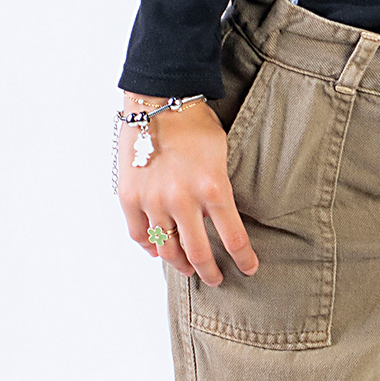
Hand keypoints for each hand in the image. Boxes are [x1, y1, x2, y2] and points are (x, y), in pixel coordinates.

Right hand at [116, 98, 258, 286]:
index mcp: (213, 188)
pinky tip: (158, 249)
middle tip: (216, 279)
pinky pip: (139, 234)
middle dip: (210, 271)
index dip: (244, 259)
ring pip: (167, 249)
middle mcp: (183, 200)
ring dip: (180, 264)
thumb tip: (213, 220)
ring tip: (188, 268)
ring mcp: (154, 200)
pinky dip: (150, 247)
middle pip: (198, 253)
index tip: (249, 269)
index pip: (234, 238)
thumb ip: (218, 191)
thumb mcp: (220, 157)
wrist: (158, 101)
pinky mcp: (130, 197)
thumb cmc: (195, 125)